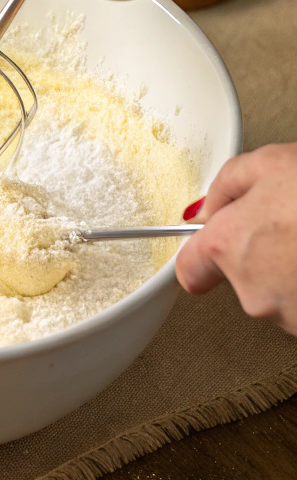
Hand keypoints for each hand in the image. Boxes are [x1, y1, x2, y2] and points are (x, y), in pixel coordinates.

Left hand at [176, 144, 296, 334]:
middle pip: (247, 278)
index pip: (191, 268)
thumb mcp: (274, 162)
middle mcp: (253, 290)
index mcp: (229, 246)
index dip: (203, 257)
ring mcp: (292, 317)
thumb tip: (208, 208)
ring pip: (285, 297)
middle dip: (268, 255)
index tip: (209, 255)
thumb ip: (228, 184)